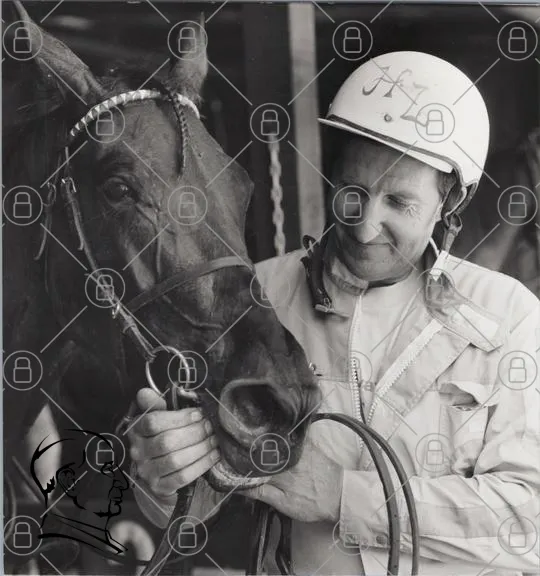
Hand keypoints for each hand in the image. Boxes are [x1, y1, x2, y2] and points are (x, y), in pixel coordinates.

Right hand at [127, 388, 219, 502]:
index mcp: (136, 430)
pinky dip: (201, 464)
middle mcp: (138, 452)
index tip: (199, 413)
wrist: (160, 472)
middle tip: (211, 426)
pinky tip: (214, 455)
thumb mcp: (160, 417)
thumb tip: (145, 392)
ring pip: (176, 460)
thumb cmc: (164, 436)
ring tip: (214, 440)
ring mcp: (147, 472)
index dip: (179, 417)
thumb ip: (156, 404)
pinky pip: (183, 477)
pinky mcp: (159, 487)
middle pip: (167, 442)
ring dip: (200, 448)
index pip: (152, 422)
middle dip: (194, 433)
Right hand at [242, 434, 342, 522]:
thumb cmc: (312, 503)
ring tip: (252, 437)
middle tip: (238, 445)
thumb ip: (261, 492)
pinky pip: (287, 433)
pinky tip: (272, 434)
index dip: (240, 456)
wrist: (340, 495)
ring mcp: (297, 445)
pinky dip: (278, 433)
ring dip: (262, 436)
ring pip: (273, 436)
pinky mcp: (306, 441)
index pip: (253, 458)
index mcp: (278, 468)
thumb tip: (238, 485)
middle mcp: (287, 453)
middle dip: (249, 443)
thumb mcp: (284, 504)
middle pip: (262, 443)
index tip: (231, 456)